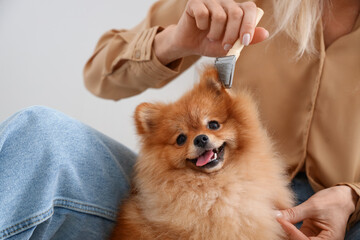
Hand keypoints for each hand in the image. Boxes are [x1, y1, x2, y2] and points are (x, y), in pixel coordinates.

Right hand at [154, 0, 268, 64]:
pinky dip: (202, 26)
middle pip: (236, 13)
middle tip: (226, 45)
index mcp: (236, 10)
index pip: (250, 8)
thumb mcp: (230, 46)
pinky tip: (200, 28)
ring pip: (219, 16)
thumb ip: (247, 39)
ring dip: (215, 34)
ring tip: (211, 38)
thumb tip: (265, 33)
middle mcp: (225, 2)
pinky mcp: (195, 2)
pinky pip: (203, 13)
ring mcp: (210, 0)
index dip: (250, 25)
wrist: (189, 46)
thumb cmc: (210, 44)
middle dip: (232, 34)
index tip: (245, 41)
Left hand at [277, 186, 357, 239]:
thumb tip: (277, 216)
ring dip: (286, 231)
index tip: (281, 221)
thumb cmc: (332, 201)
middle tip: (276, 223)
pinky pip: (295, 234)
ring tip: (277, 221)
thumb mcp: (313, 206)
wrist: (340, 197)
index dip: (292, 232)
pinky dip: (287, 228)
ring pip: (296, 239)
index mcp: (330, 239)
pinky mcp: (308, 233)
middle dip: (288, 234)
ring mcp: (314, 238)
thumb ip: (295, 213)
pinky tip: (280, 221)